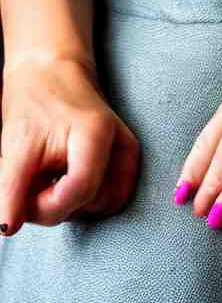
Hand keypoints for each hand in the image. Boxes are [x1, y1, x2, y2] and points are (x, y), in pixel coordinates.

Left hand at [0, 57, 140, 236]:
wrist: (54, 73)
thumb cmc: (35, 99)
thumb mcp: (16, 144)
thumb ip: (12, 189)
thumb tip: (6, 229)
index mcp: (96, 135)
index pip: (81, 190)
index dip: (48, 205)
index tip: (23, 198)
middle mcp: (121, 147)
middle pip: (97, 203)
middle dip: (61, 207)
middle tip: (32, 187)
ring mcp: (128, 155)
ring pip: (106, 205)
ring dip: (73, 205)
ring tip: (48, 181)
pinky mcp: (126, 160)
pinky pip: (111, 196)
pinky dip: (85, 199)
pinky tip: (64, 182)